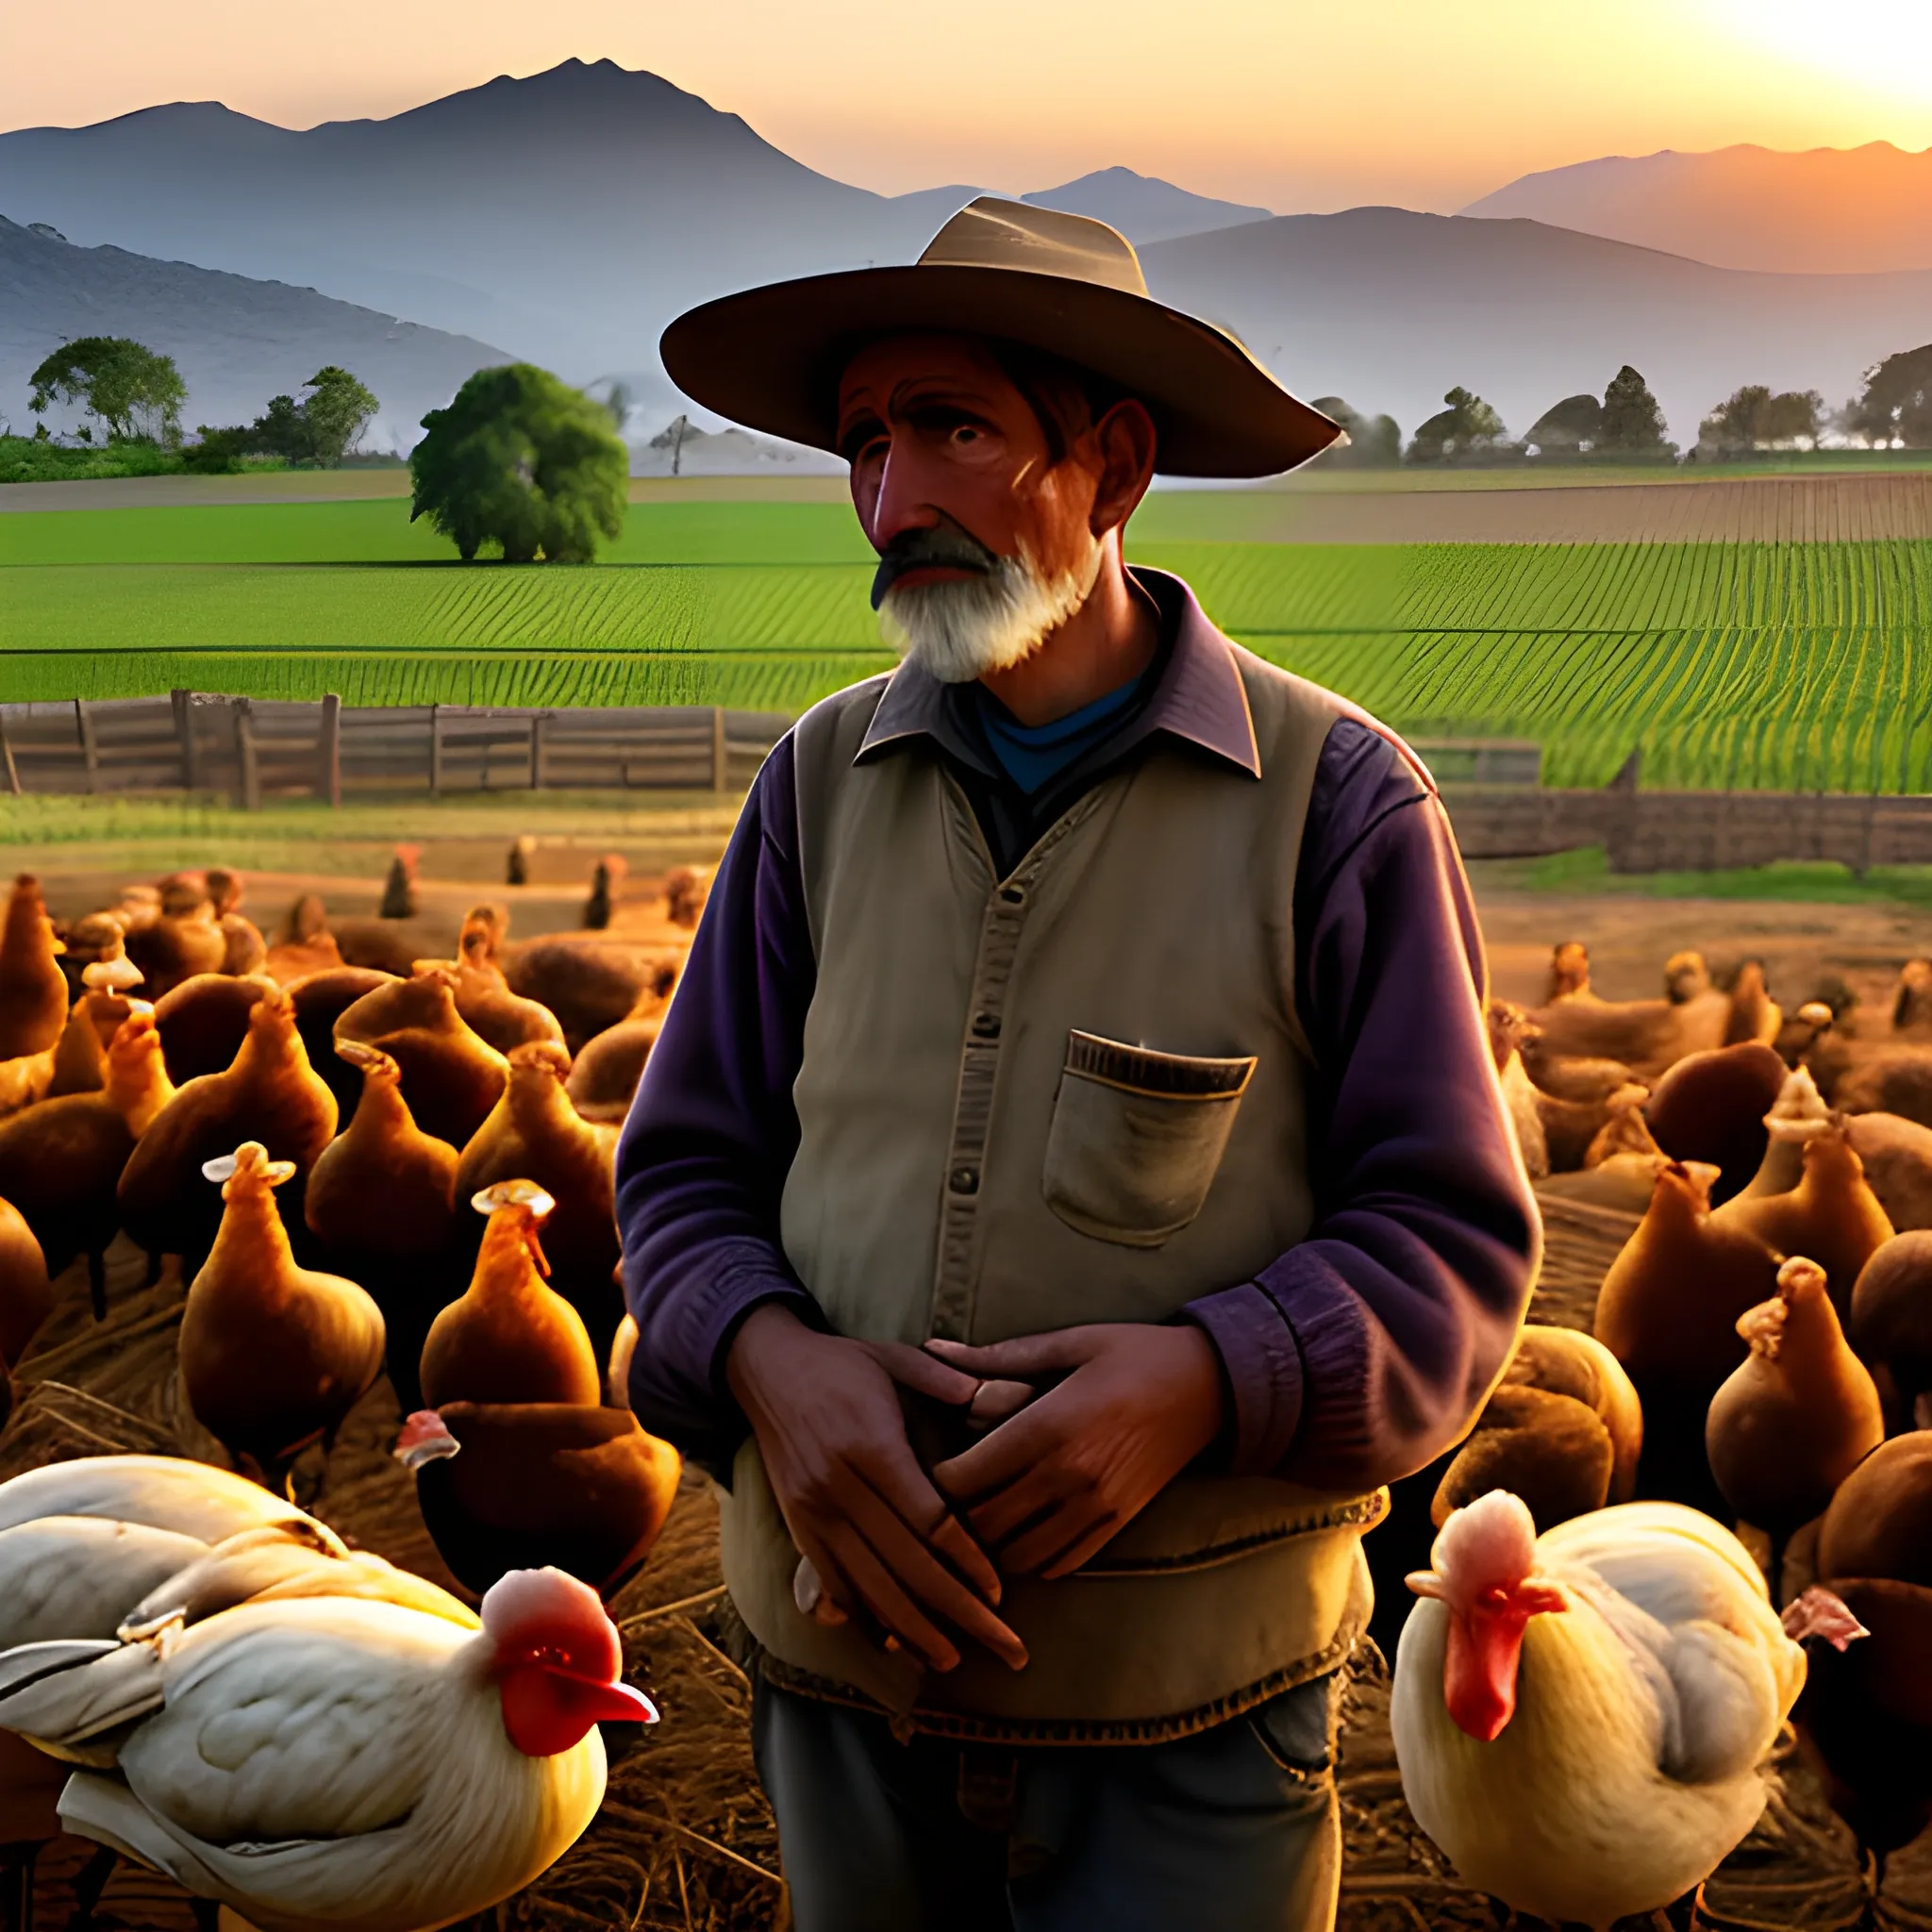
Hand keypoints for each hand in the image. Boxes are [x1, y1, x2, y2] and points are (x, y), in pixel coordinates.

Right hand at [725, 1304, 1028, 1672]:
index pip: (928, 1520)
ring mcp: (814, 1513)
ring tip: (955, 1659)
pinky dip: (867, 1617)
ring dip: (915, 1630)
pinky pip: (836, 1583)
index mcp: (871, 1446)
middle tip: (1006, 1647)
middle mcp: (839, 1487)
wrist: (765, 1369)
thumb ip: (944, 1379)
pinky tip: (897, 1642)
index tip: (1000, 1594)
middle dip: (959, 1613)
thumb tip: (996, 1395)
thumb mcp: (894, 1357)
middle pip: (907, 1566)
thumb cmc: (841, 1363)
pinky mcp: (799, 1527)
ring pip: (871, 1587)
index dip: (966, 1562)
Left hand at [925, 1324, 1223, 1580]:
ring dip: (987, 1545)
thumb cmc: (1133, 1353)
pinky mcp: (1116, 1525)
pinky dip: (1028, 1559)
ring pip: (1015, 1554)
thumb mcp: (1069, 1342)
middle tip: (936, 1501)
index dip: (931, 1481)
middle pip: (983, 1522)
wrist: (1209, 1385)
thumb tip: (932, 1347)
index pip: (967, 1476)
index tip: (920, 1468)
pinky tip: (1017, 1535)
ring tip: (973, 1521)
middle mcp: (1070, 1475)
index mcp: (1050, 1425)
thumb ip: (997, 1356)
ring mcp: (1095, 1507)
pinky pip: (1057, 1564)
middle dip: (951, 1517)